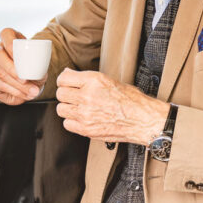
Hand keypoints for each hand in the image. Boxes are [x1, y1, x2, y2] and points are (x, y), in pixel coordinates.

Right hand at [0, 28, 41, 104]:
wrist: (29, 79)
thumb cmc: (33, 66)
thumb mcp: (39, 61)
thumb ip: (40, 64)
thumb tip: (38, 73)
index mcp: (9, 40)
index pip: (6, 34)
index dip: (9, 42)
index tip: (17, 52)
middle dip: (12, 69)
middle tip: (26, 79)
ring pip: (0, 74)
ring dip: (17, 85)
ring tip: (33, 91)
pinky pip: (0, 87)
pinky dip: (15, 92)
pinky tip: (25, 95)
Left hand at [54, 68, 168, 142]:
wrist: (142, 120)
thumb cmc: (131, 100)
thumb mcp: (109, 80)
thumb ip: (87, 79)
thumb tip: (69, 74)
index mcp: (94, 81)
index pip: (63, 78)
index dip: (63, 81)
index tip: (66, 83)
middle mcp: (87, 96)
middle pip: (60, 94)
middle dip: (66, 94)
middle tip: (74, 97)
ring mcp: (85, 113)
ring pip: (61, 109)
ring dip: (68, 108)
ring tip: (79, 108)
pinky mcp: (86, 128)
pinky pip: (67, 124)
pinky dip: (72, 122)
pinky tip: (82, 118)